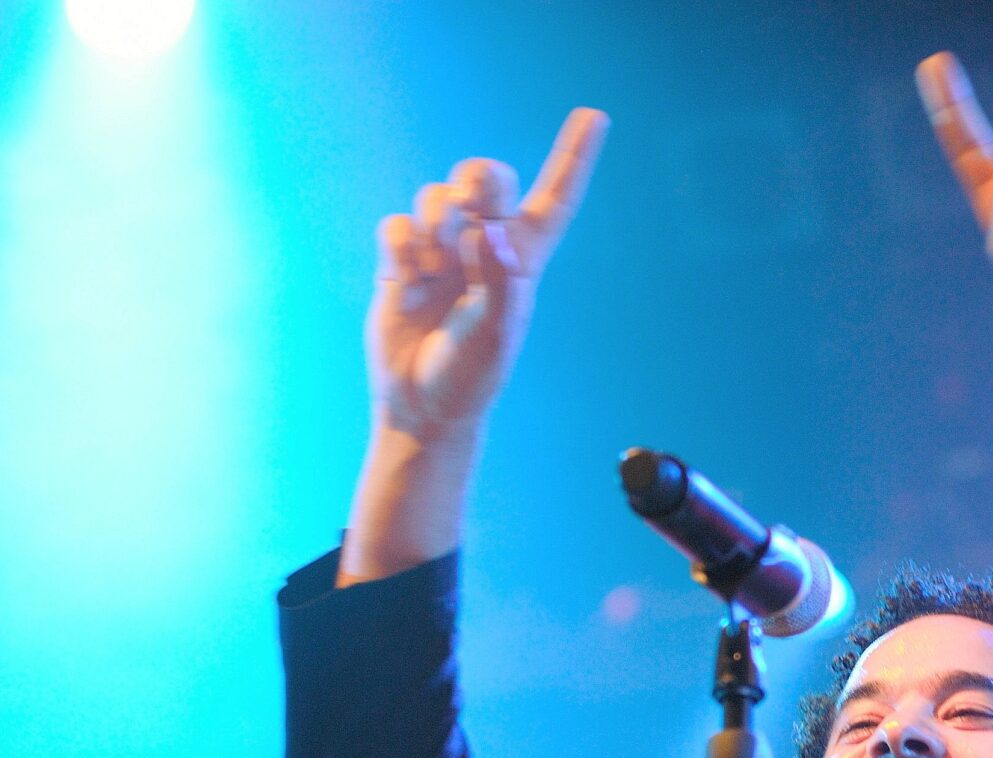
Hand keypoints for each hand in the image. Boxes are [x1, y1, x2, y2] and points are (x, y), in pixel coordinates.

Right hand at [367, 108, 609, 444]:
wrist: (421, 407)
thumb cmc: (470, 378)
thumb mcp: (496, 336)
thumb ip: (499, 282)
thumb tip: (491, 231)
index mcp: (524, 261)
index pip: (556, 200)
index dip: (575, 158)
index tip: (595, 116)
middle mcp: (486, 248)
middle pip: (487, 178)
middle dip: (478, 178)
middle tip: (471, 203)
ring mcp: (442, 252)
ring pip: (437, 196)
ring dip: (436, 218)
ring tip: (434, 261)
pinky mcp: (402, 262)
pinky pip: (397, 224)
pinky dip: (400, 242)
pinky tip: (407, 272)